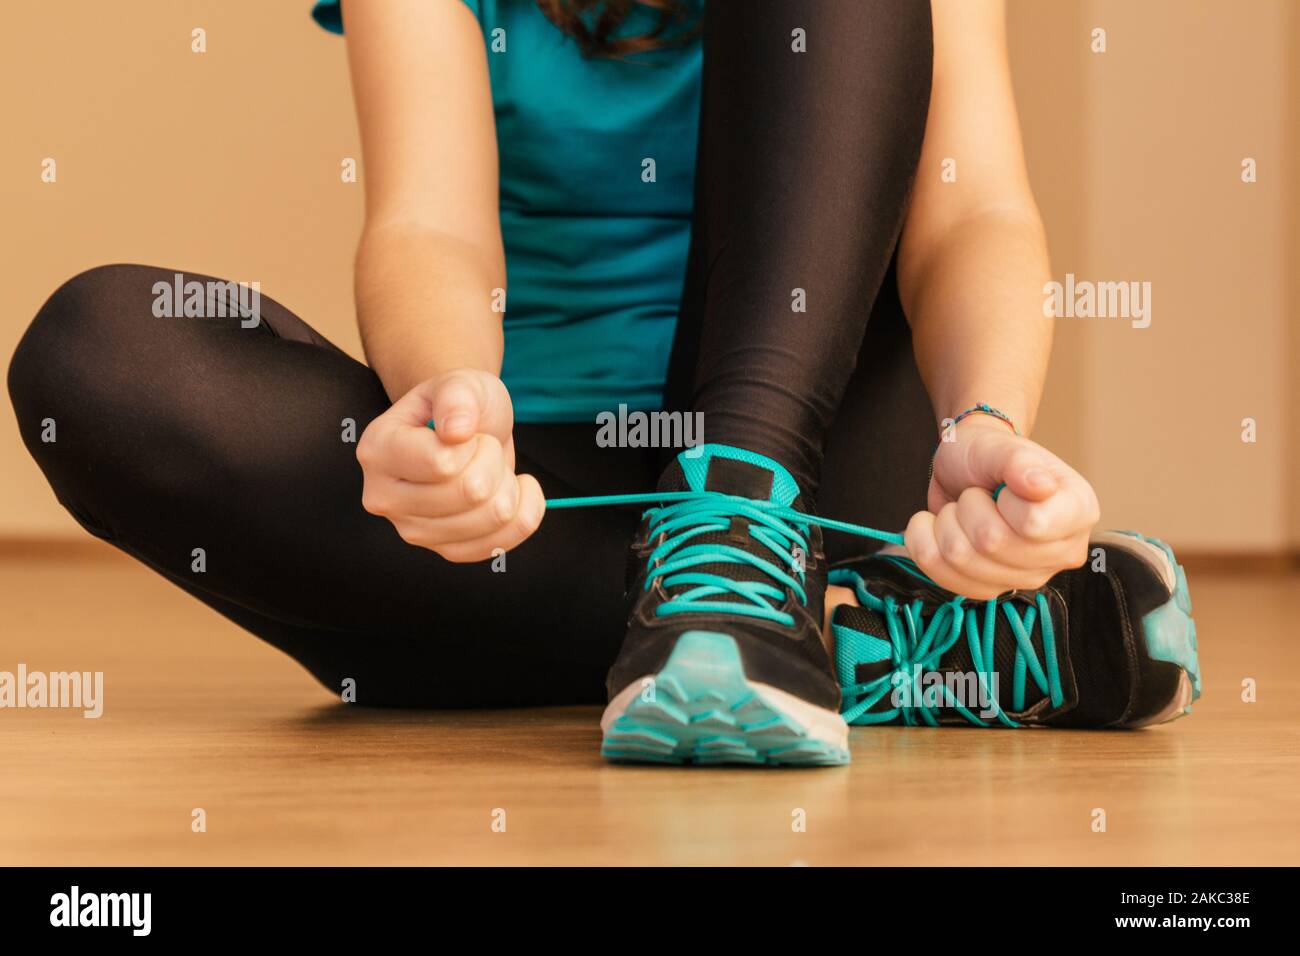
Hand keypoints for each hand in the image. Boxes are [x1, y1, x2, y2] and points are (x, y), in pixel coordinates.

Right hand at [356, 369, 544, 561]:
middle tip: (483, 448)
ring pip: (492, 518)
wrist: (466, 434)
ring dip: (509, 486)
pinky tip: (513, 491)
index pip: (442, 463)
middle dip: (495, 461)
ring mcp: (412, 531)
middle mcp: (384, 497)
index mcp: (378, 450)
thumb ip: (457, 396)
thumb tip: (456, 431)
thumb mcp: (460, 382)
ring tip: (491, 469)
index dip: (474, 445)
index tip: (468, 432)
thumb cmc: (459, 406)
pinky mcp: (443, 550)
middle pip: (471, 492)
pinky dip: (523, 513)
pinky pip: (501, 543)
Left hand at [904, 417, 1099, 598]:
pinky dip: (925, 544)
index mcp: (1078, 511)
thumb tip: (1040, 486)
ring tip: (960, 510)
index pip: (1033, 524)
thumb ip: (1019, 463)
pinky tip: (936, 527)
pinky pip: (943, 577)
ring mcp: (1027, 577)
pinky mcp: (992, 590)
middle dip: (967, 509)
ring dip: (945, 524)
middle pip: (992, 543)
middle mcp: (1061, 551)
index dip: (1005, 501)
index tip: (1005, 488)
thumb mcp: (1001, 447)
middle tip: (975, 495)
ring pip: (961, 560)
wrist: (964, 470)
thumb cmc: (989, 455)